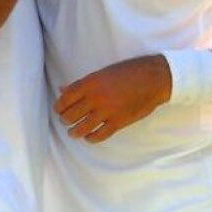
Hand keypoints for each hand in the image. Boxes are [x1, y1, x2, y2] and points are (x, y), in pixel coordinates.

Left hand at [53, 55, 170, 142]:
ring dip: (73, 132)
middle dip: (65, 120)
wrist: (152, 79)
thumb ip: (81, 83)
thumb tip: (62, 89)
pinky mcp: (118, 123)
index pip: (65, 99)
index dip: (59, 107)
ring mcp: (107, 111)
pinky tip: (89, 137)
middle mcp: (95, 98)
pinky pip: (99, 136)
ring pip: (81, 128)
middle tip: (66, 121)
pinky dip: (90, 138)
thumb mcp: (102, 73)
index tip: (58, 110)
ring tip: (73, 132)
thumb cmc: (127, 72)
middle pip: (70, 115)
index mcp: (90, 83)